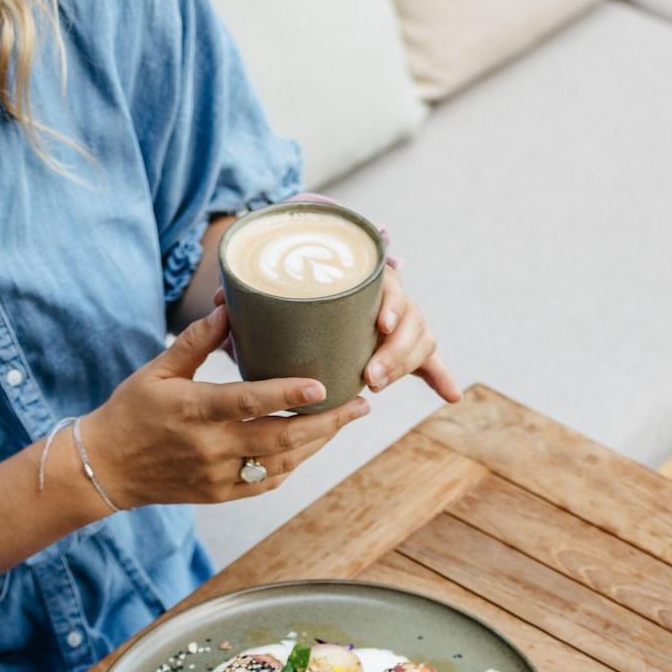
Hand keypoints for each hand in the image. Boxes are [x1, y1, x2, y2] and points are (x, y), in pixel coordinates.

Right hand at [81, 307, 370, 509]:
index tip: (323, 386)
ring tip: (346, 421)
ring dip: (319, 443)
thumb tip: (229, 306)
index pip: (249, 402)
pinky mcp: (221, 494)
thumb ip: (196, 341)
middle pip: (281, 438)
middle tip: (360, 405)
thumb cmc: (132, 411)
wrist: (107, 468)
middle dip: (328, 423)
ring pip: (283, 463)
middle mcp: (211, 447)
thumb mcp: (157, 370)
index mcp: (193, 410)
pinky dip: (294, 464)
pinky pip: (268, 482)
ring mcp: (219, 476)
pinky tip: (311, 446)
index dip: (288, 395)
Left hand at [213, 266, 460, 403]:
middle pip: (411, 319)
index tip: (381, 327)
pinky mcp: (402, 347)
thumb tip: (220, 303)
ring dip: (408, 366)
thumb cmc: (295, 287)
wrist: (315, 283)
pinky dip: (441, 377)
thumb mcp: (277, 288)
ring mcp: (399, 322)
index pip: (391, 287)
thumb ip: (251, 294)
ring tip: (377, 387)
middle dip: (396, 351)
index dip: (391, 308)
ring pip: (420, 339)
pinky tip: (451, 396)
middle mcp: (388, 296)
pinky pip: (428, 362)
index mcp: (365, 275)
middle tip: (370, 377)